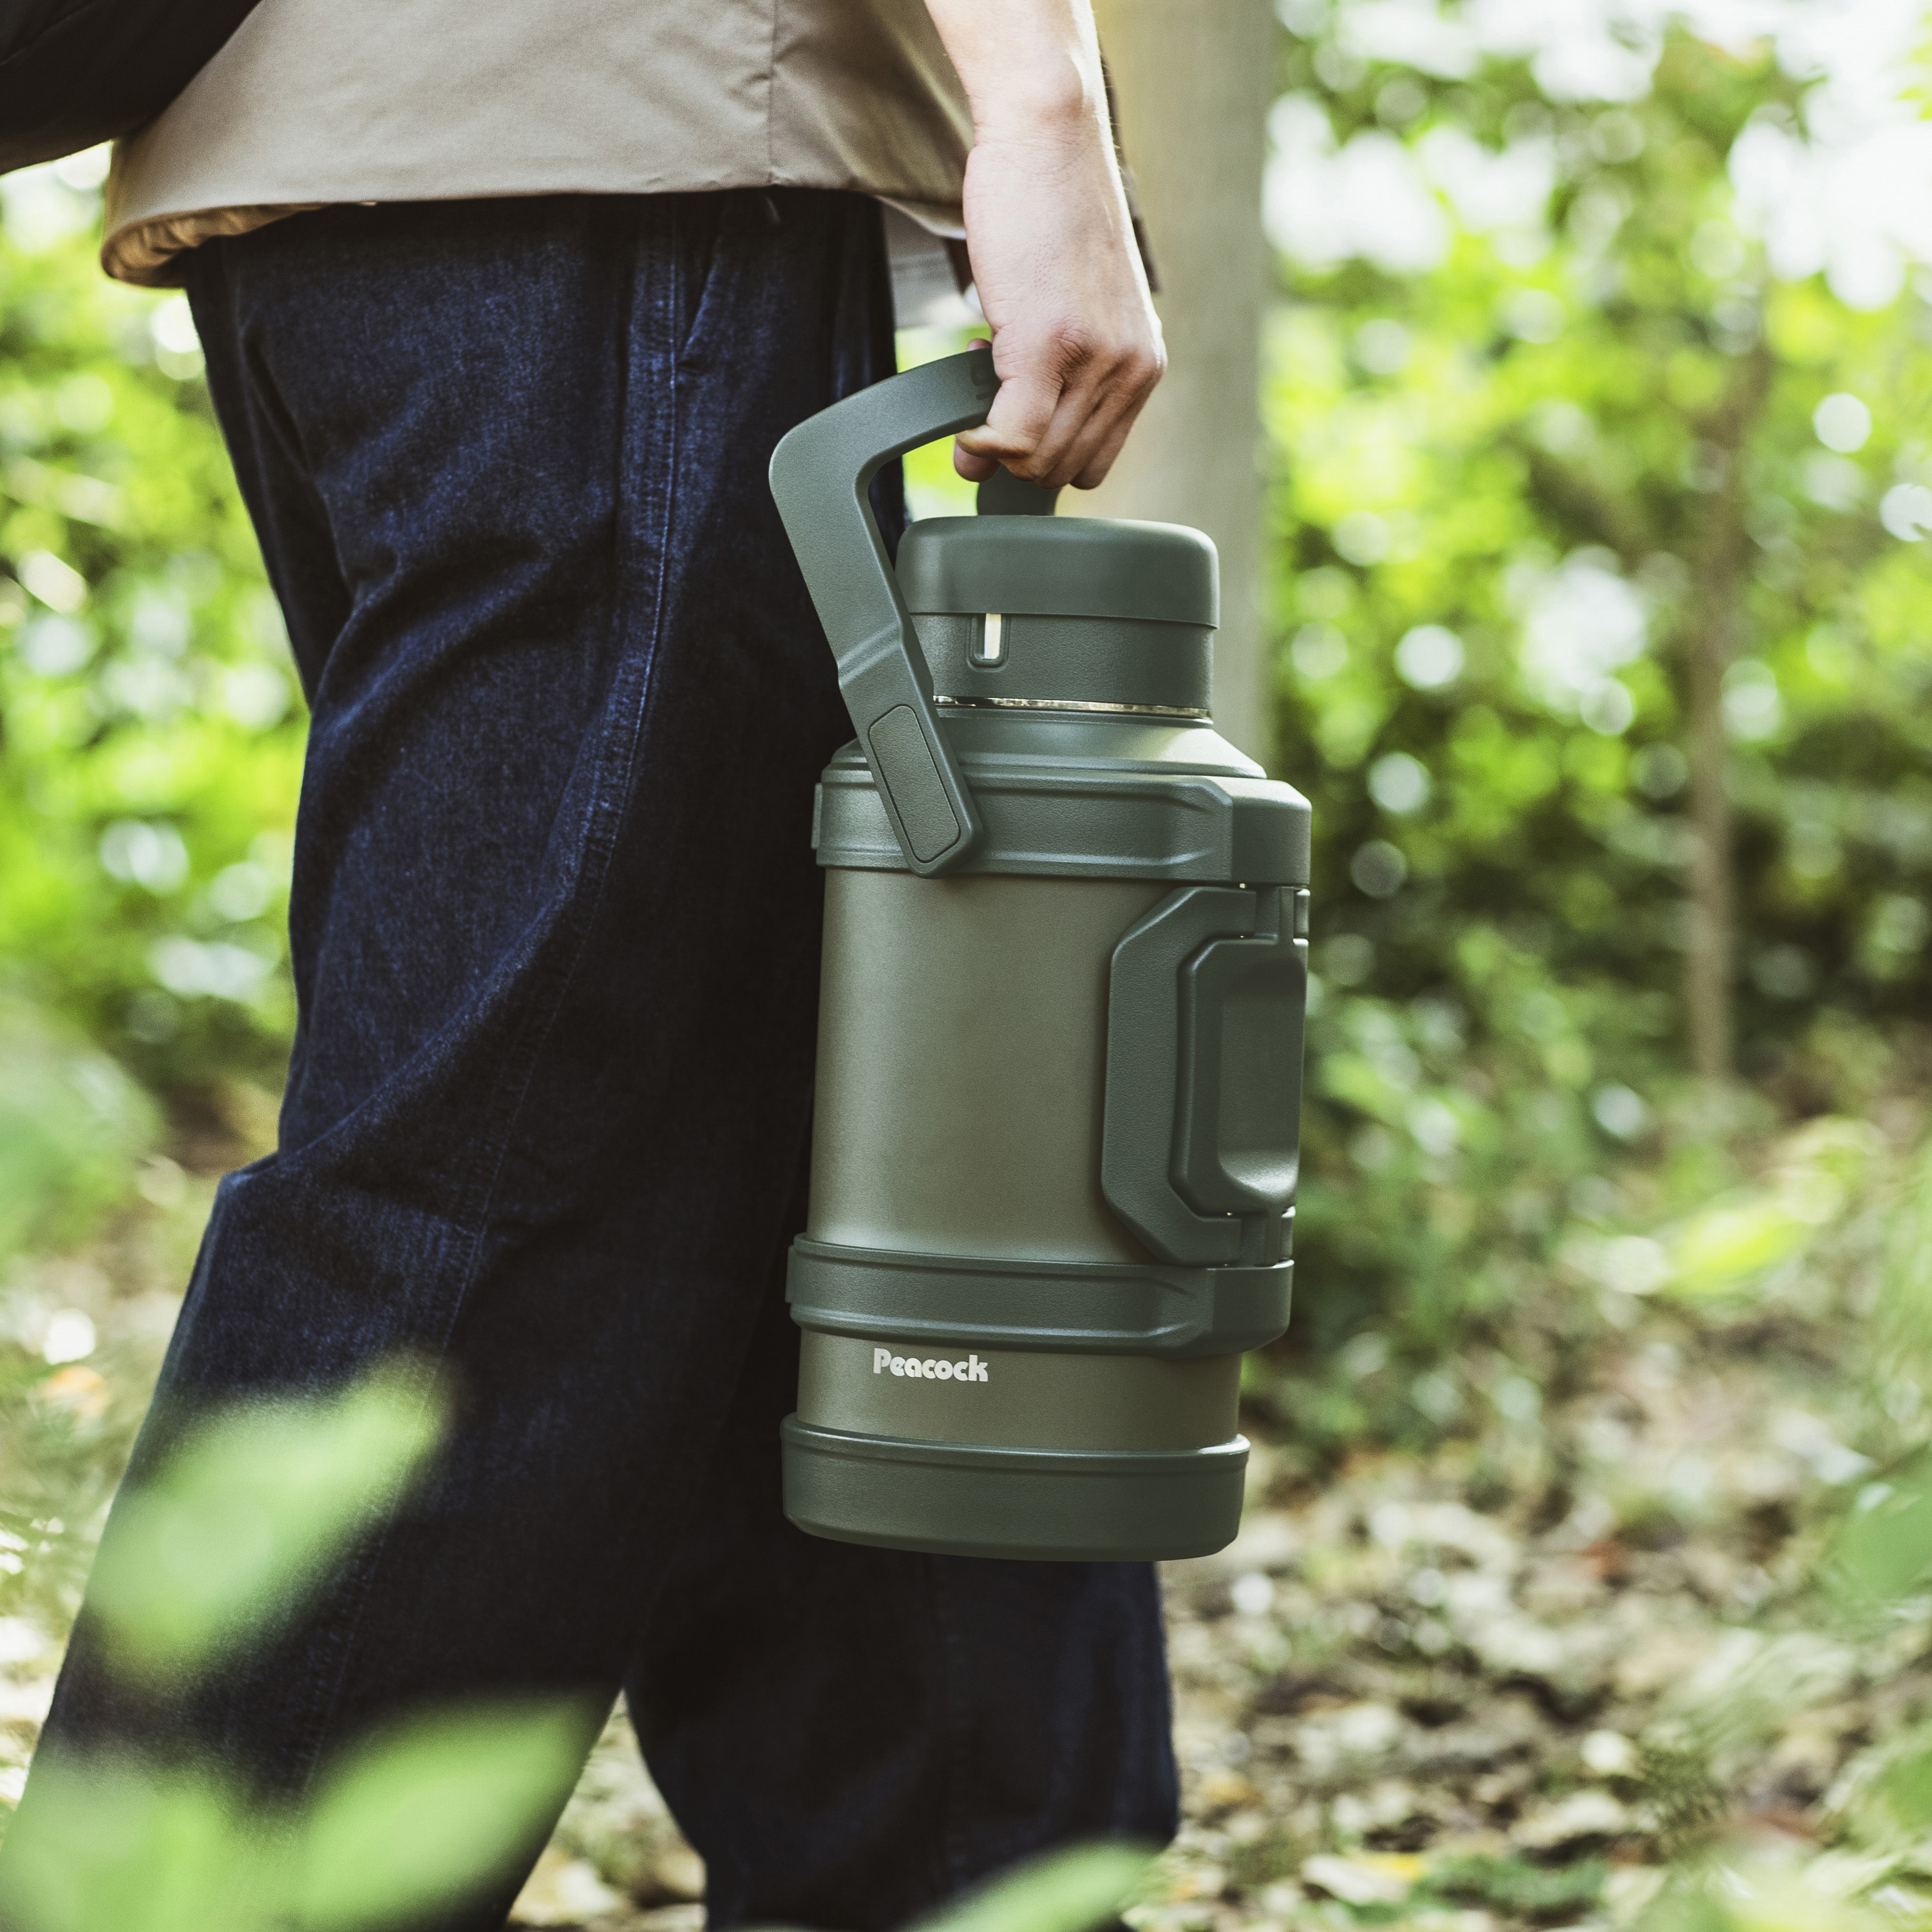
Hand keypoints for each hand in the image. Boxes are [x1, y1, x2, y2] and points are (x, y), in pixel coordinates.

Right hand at [921, 0, 1163, 490]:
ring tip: (978, 390)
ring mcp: (1091, 360)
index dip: (1044, 458)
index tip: (1012, 423)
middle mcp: (1129, 369)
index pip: (1094, 461)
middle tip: (983, 413)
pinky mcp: (1045, 346)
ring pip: (1038, 460)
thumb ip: (1060, 375)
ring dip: (995, 447)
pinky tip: (962, 417)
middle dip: (1015, 458)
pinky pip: (1012, 436)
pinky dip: (980, 441)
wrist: (1048, 138)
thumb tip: (997, 451)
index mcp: (1142, 364)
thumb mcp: (1080, 305)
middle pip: (1064, 469)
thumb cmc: (1053, 213)